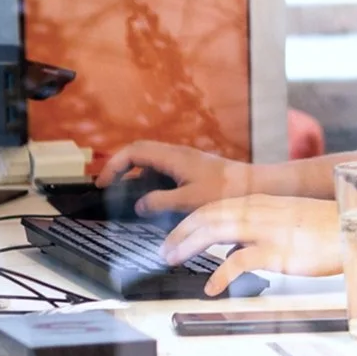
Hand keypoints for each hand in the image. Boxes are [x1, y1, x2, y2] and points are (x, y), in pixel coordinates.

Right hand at [96, 141, 251, 215]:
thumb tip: (139, 204)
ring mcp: (185, 160)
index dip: (114, 164)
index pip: (135, 151)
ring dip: (135, 174)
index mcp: (174, 157)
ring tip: (124, 195)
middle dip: (120, 166)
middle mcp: (178, 154)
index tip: (102, 183)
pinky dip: (150, 180)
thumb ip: (161, 202)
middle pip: (140, 152)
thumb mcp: (190, 200)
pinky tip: (151, 199)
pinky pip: (163, 169)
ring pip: (152, 161)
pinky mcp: (192, 169)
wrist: (254, 185)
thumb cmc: (226, 192)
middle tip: (107, 187)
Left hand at [162, 195, 343, 295]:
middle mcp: (261, 211)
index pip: (215, 206)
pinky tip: (212, 288)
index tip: (173, 236)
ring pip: (217, 231)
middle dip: (181, 233)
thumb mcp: (286, 222)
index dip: (189, 222)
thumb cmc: (324, 229)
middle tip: (164, 250)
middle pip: (209, 216)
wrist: (353, 229)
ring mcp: (268, 230)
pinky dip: (220, 275)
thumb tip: (233, 251)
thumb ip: (258, 231)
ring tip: (173, 261)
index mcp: (262, 203)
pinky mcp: (278, 251)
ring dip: (190, 245)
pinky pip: (240, 262)